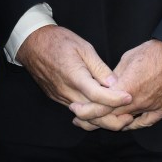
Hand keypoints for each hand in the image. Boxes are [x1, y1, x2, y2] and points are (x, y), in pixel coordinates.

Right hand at [17, 25, 131, 125]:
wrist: (33, 44)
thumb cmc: (58, 41)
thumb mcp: (83, 47)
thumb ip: (99, 68)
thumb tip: (115, 83)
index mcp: (75, 77)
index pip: (98, 96)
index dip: (115, 100)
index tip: (129, 98)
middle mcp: (67, 91)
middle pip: (92, 114)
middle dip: (112, 119)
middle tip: (129, 117)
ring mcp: (61, 97)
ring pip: (84, 116)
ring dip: (102, 119)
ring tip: (120, 115)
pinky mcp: (57, 98)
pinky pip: (76, 111)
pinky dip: (90, 114)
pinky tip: (102, 110)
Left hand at [69, 39, 161, 131]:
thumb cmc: (155, 52)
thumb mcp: (127, 59)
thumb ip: (114, 76)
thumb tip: (105, 84)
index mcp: (125, 89)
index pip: (99, 106)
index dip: (85, 111)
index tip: (75, 110)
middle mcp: (137, 102)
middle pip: (110, 118)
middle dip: (93, 120)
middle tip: (81, 120)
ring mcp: (151, 108)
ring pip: (126, 122)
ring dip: (111, 123)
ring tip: (98, 123)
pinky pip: (145, 122)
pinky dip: (133, 124)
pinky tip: (125, 124)